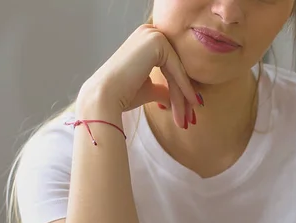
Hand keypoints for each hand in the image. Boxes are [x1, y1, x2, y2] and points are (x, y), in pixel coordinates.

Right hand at [80, 24, 201, 128]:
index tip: (187, 110)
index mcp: (146, 40)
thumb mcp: (147, 89)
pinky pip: (176, 68)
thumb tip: (172, 99)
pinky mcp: (156, 41)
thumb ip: (162, 89)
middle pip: (175, 67)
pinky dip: (184, 87)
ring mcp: (153, 34)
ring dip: (184, 96)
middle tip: (190, 117)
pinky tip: (190, 103)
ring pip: (177, 69)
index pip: (170, 65)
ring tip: (188, 117)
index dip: (179, 89)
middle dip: (183, 94)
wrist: (105, 96)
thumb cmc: (121, 94)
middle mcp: (149, 31)